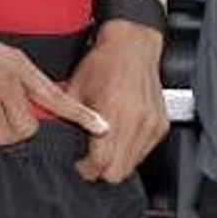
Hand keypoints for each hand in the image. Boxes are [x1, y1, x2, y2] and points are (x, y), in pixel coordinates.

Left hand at [66, 21, 167, 181]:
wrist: (132, 45)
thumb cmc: (103, 63)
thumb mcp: (75, 89)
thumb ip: (67, 118)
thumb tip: (55, 141)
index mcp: (113, 111)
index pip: (101, 162)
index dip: (86, 169)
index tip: (80, 164)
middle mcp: (136, 120)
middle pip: (118, 172)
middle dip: (101, 169)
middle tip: (90, 157)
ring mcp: (151, 124)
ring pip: (133, 165)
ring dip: (117, 161)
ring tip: (105, 143)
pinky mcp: (161, 125)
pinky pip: (145, 152)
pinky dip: (131, 150)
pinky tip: (120, 135)